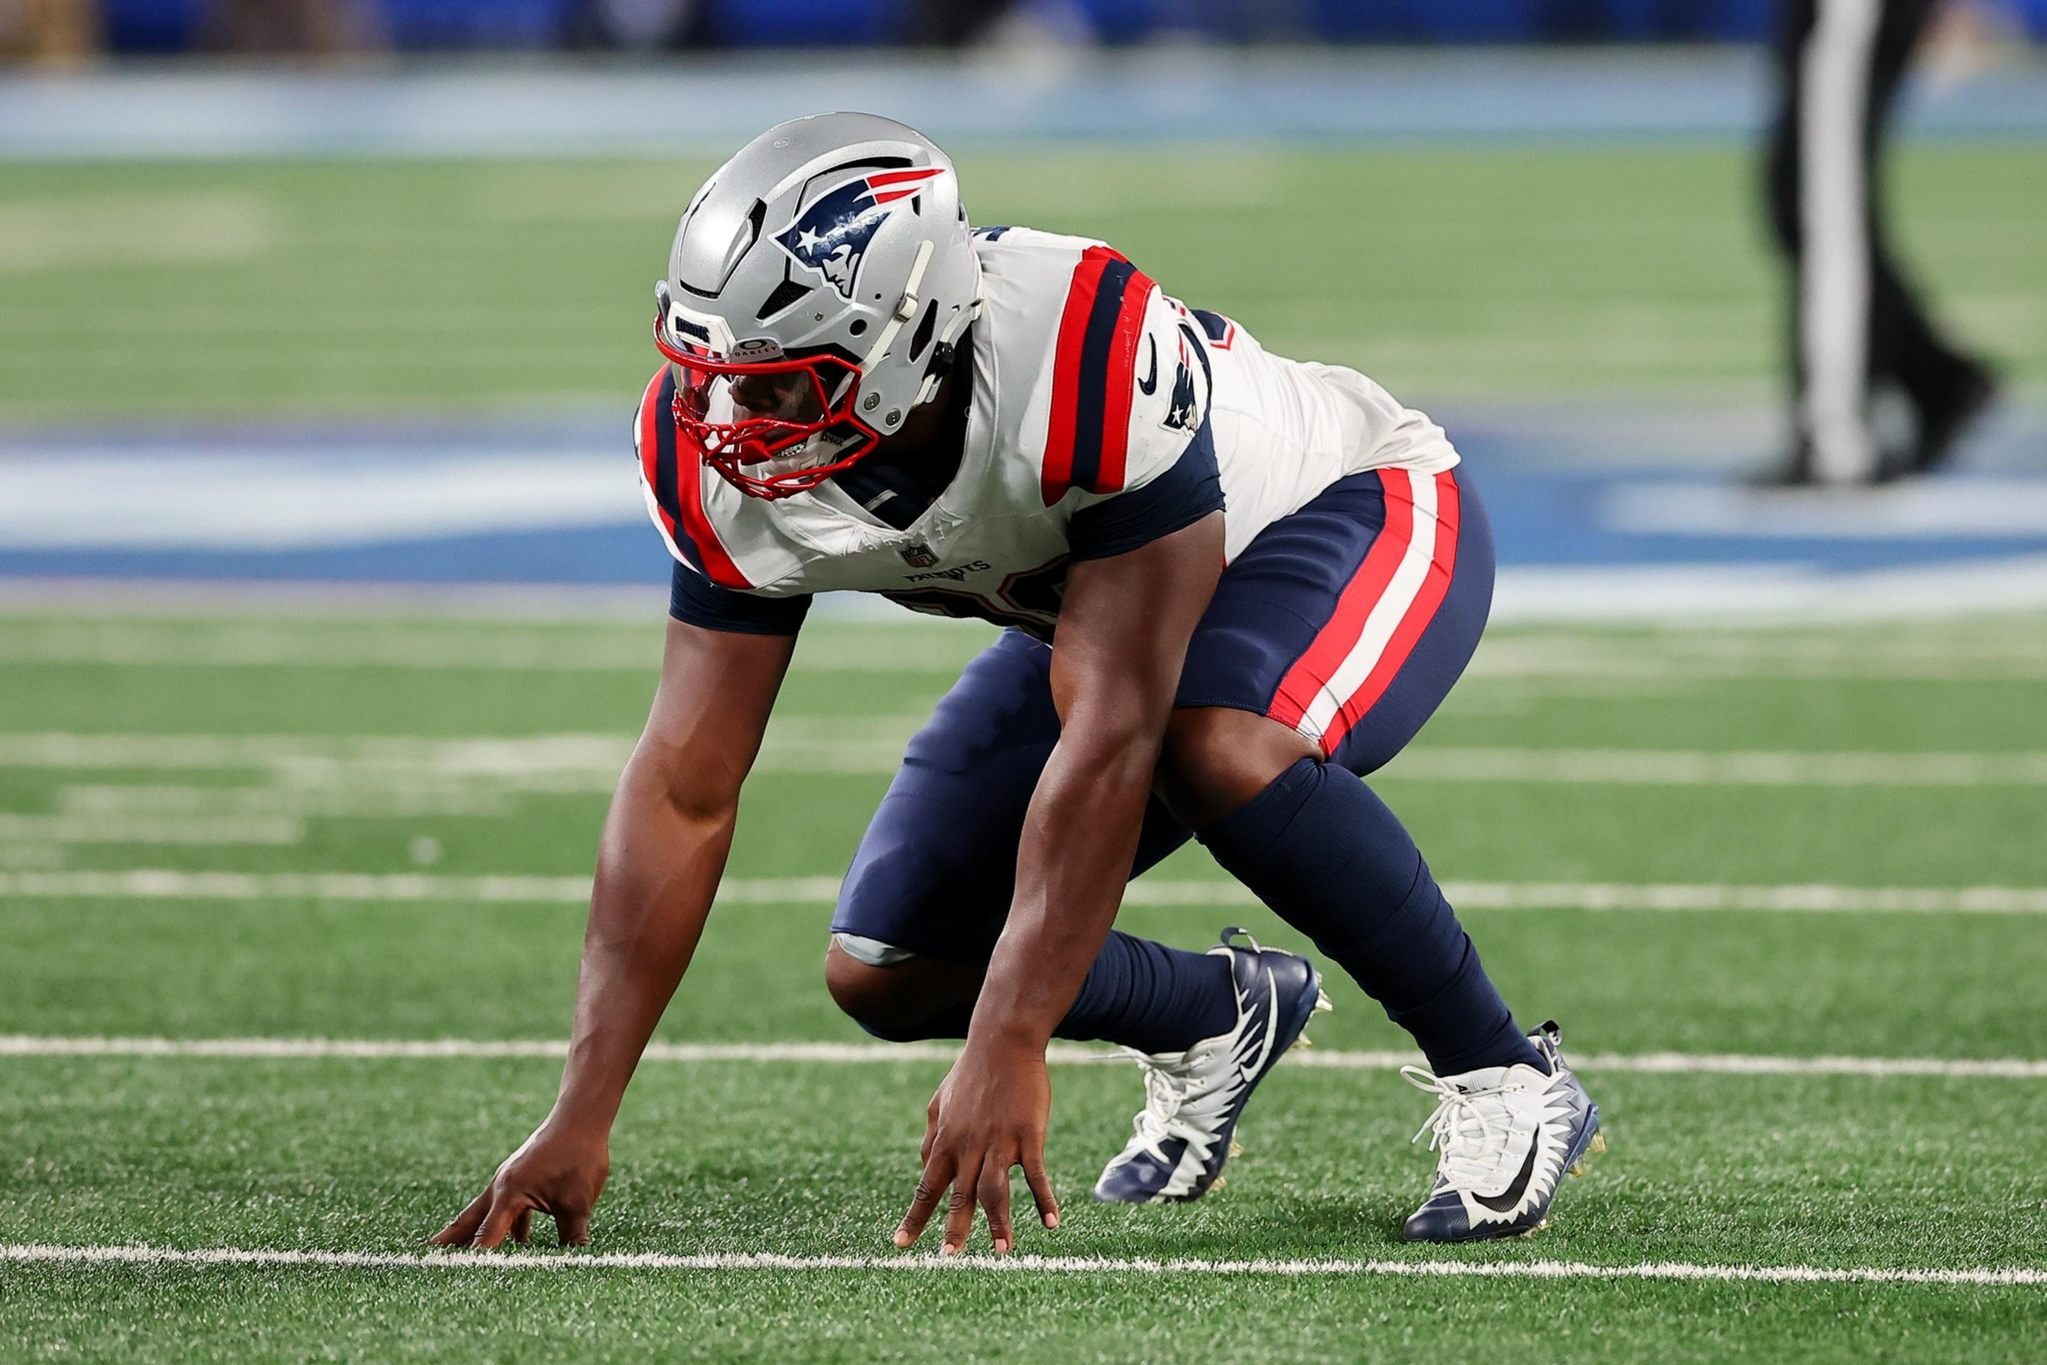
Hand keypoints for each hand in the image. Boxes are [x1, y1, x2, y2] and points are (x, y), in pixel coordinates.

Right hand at [430, 1119, 608, 1249]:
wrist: (581, 1118)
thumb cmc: (578, 1156)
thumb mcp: (578, 1202)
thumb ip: (571, 1236)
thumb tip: (576, 1263)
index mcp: (509, 1193)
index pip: (487, 1236)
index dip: (476, 1260)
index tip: (460, 1281)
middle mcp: (501, 1187)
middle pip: (469, 1222)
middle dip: (449, 1243)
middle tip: (425, 1261)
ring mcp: (510, 1181)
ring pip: (486, 1215)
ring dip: (475, 1235)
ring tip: (461, 1257)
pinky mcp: (523, 1178)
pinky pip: (510, 1208)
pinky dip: (509, 1226)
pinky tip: (520, 1242)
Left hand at [894, 1039, 1058, 1255]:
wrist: (1003, 1043)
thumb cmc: (970, 1074)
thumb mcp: (939, 1103)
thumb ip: (931, 1137)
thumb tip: (924, 1166)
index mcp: (946, 1141)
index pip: (926, 1186)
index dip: (915, 1217)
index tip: (901, 1244)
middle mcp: (969, 1145)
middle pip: (960, 1195)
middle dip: (955, 1228)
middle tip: (949, 1256)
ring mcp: (1000, 1140)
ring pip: (995, 1189)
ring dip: (998, 1222)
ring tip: (1002, 1251)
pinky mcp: (1028, 1134)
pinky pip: (1036, 1173)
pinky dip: (1044, 1199)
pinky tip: (1052, 1223)